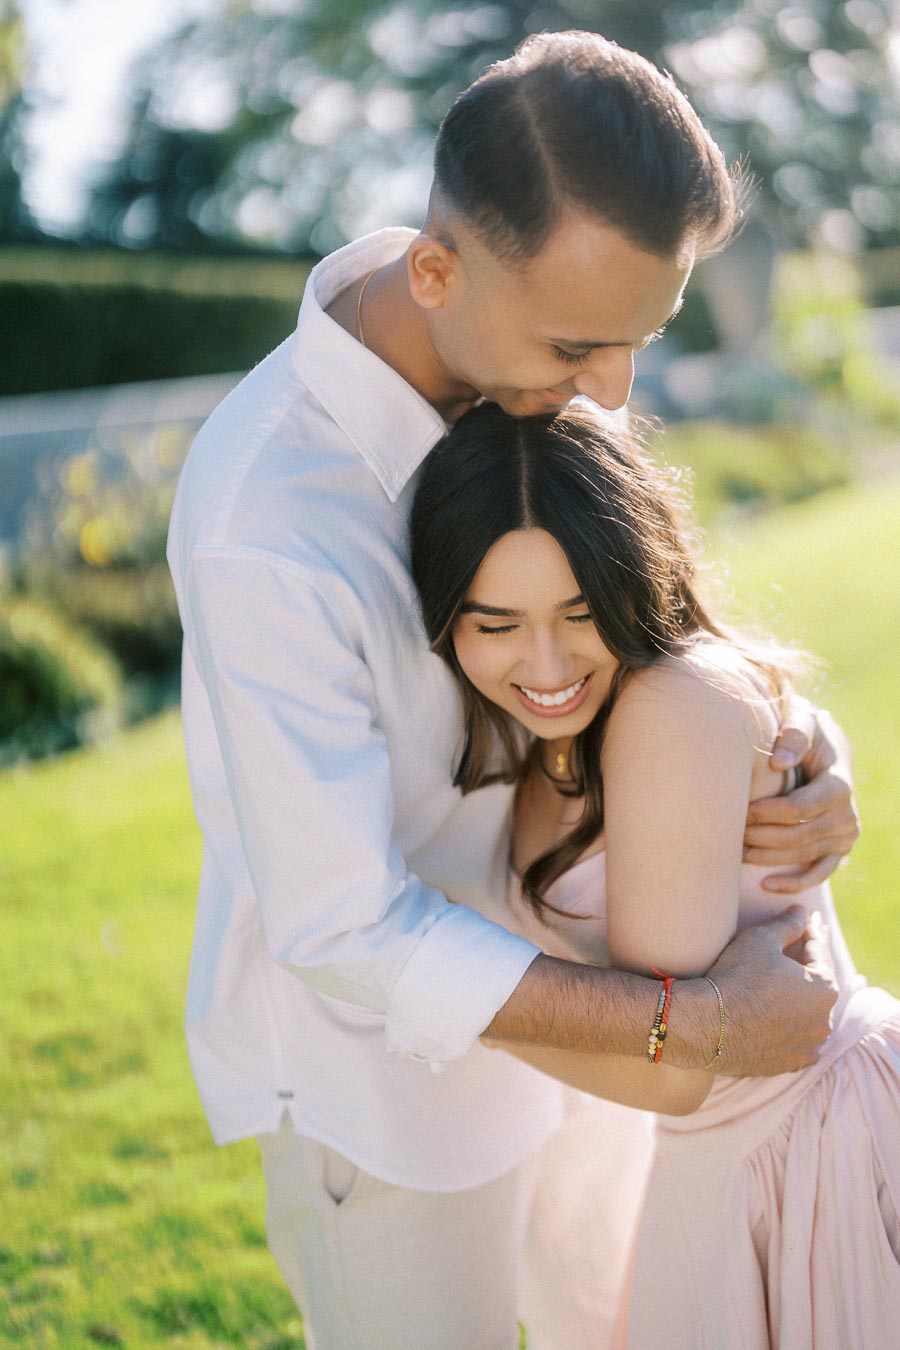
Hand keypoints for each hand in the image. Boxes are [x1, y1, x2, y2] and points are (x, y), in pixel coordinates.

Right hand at [671, 906, 837, 1076]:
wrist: (706, 1025)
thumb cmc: (735, 977)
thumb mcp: (761, 940)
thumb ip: (788, 925)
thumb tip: (802, 912)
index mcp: (824, 988)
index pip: (818, 951)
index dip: (809, 932)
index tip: (804, 920)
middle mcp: (823, 1021)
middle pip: (815, 986)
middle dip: (805, 968)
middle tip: (791, 950)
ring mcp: (806, 1047)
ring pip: (807, 1016)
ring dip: (798, 1001)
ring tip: (780, 986)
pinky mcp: (787, 1064)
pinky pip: (794, 1041)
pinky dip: (788, 1029)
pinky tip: (775, 1018)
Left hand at [744, 704, 859, 891]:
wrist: (827, 751)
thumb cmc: (807, 733)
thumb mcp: (803, 721)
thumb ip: (793, 735)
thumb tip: (779, 761)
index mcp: (838, 784)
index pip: (798, 809)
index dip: (766, 813)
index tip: (740, 810)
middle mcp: (846, 815)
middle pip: (796, 836)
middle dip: (760, 836)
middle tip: (730, 834)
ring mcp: (844, 836)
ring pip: (802, 856)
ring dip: (767, 858)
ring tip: (736, 852)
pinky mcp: (838, 850)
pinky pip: (820, 874)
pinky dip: (795, 883)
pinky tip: (767, 885)